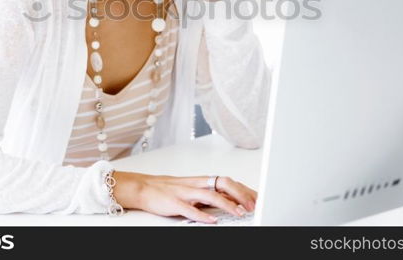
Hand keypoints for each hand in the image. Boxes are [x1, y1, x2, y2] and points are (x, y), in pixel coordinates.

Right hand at [112, 171, 256, 223]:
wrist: (144, 187)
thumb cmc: (169, 190)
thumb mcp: (193, 190)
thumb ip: (211, 194)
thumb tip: (232, 200)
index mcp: (202, 181)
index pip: (228, 181)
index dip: (244, 189)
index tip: (257, 198)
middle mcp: (196, 184)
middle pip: (223, 184)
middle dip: (241, 194)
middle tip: (253, 205)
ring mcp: (185, 192)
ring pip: (210, 195)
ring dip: (227, 204)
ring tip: (239, 213)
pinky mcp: (174, 202)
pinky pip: (189, 209)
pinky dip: (202, 215)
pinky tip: (212, 220)